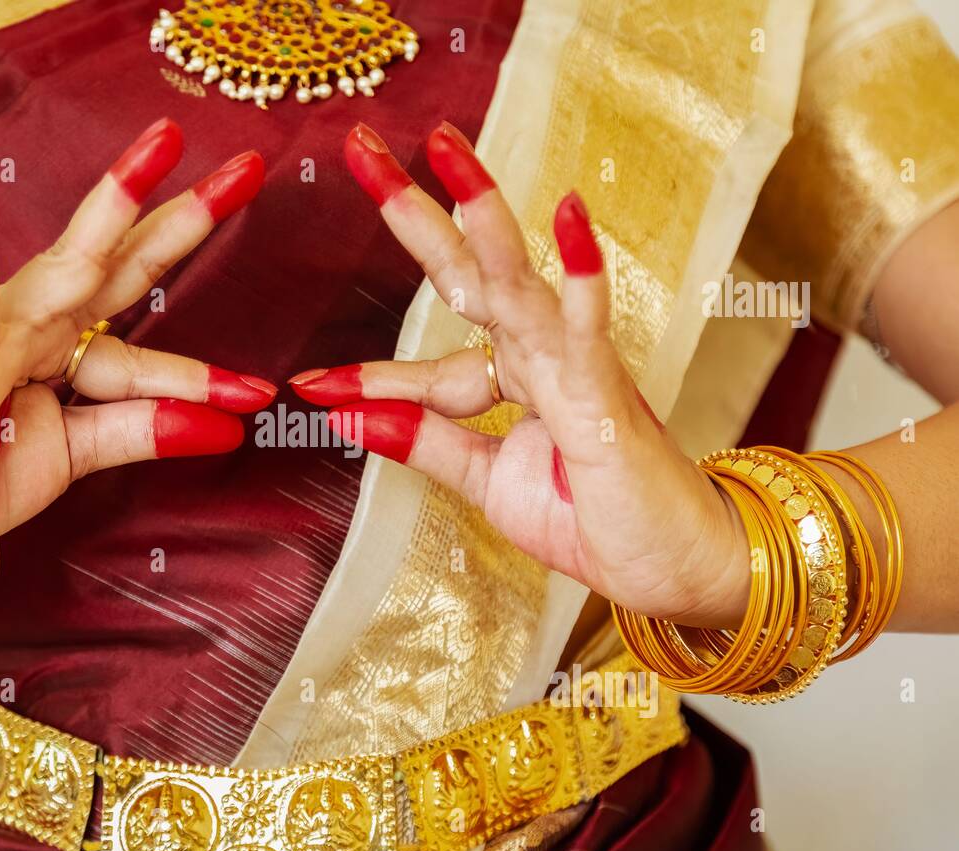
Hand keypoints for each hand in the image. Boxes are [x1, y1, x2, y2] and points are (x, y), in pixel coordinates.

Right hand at [0, 119, 271, 583]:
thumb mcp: (76, 454)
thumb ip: (142, 431)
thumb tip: (226, 430)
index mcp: (67, 351)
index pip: (148, 346)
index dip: (204, 372)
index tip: (259, 395)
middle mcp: (40, 327)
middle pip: (125, 265)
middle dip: (185, 218)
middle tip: (248, 167)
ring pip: (70, 264)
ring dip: (114, 204)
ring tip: (158, 148)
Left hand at [289, 122, 750, 627]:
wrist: (674, 567)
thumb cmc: (595, 519)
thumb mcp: (489, 483)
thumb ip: (428, 445)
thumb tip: (350, 418)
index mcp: (513, 379)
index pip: (430, 364)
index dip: (372, 374)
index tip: (310, 386)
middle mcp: (539, 358)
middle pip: (468, 276)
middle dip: (417, 214)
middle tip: (364, 150)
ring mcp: (574, 369)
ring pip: (519, 284)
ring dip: (483, 218)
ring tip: (445, 153)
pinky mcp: (607, 397)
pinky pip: (588, 333)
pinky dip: (580, 278)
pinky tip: (569, 218)